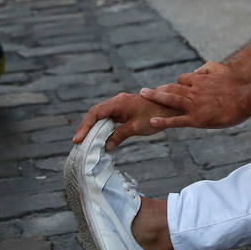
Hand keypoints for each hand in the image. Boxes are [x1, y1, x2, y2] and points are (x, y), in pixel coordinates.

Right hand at [71, 92, 185, 150]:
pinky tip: (100, 140)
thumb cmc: (156, 115)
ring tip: (86, 144)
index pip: (95, 113)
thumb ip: (119, 135)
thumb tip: (106, 147)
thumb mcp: (136, 127)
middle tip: (78, 144)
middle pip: (95, 115)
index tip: (78, 139)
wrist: (172, 106)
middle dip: (86, 129)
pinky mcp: (124, 111)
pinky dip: (104, 129)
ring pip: (102, 117)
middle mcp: (117, 102)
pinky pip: (110, 120)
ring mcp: (120, 106)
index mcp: (118, 102)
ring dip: (94, 130)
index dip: (85, 126)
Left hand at [138, 61, 250, 130]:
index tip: (170, 89)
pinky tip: (152, 121)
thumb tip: (198, 69)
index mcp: (199, 80)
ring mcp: (193, 106)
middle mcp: (193, 91)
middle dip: (156, 90)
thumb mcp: (221, 69)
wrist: (245, 98)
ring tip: (142, 96)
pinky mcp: (196, 119)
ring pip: (169, 100)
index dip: (177, 84)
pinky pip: (176, 120)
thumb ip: (207, 67)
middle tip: (143, 92)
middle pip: (171, 89)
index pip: (182, 80)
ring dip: (154, 97)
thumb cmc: (236, 84)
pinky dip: (163, 121)